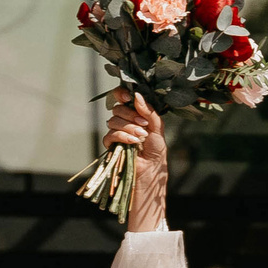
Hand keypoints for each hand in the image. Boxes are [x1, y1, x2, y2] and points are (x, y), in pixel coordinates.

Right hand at [105, 89, 169, 228]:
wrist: (151, 174)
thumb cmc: (156, 154)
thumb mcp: (158, 130)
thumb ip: (149, 113)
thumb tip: (137, 95)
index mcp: (135, 115)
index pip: (123, 98)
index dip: (122, 94)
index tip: (128, 96)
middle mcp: (124, 122)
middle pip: (118, 108)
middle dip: (131, 116)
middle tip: (143, 126)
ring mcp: (116, 133)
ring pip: (113, 120)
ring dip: (129, 128)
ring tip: (141, 139)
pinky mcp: (111, 146)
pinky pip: (109, 135)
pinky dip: (121, 137)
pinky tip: (132, 143)